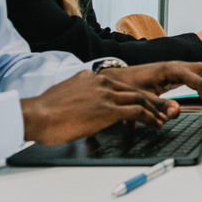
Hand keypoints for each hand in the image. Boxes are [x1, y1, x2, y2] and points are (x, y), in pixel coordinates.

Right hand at [20, 62, 201, 146]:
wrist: (35, 115)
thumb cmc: (43, 113)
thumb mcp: (64, 98)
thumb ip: (79, 99)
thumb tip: (83, 110)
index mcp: (91, 78)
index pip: (121, 84)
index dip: (136, 94)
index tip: (146, 100)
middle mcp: (101, 82)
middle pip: (135, 89)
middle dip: (154, 99)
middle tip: (166, 107)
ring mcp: (105, 94)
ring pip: (140, 98)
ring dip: (156, 109)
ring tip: (166, 117)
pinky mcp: (107, 109)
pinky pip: (136, 111)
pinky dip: (150, 117)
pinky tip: (157, 123)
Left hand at [103, 60, 201, 114]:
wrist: (119, 76)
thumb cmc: (129, 85)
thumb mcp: (143, 98)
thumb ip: (160, 106)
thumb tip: (176, 114)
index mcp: (173, 69)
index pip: (201, 83)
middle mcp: (180, 65)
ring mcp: (181, 67)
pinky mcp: (180, 72)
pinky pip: (201, 73)